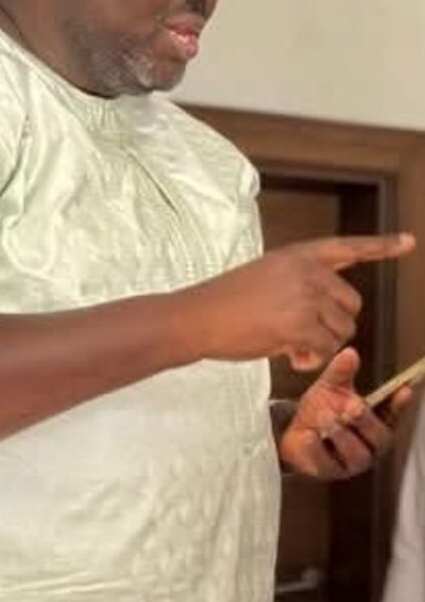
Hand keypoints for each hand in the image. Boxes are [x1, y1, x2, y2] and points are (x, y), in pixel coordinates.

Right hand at [187, 232, 413, 371]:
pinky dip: (311, 359)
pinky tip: (289, 355)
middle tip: (302, 335)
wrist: (198, 316)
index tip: (410, 242)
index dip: (382, 246)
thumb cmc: (227, 303)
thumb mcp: (268, 278)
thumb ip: (302, 287)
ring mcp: (305, 295)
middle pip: (352, 304)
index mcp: (299, 255)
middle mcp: (307, 270)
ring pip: (342, 330)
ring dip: (321, 345)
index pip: (348, 247)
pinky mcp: (300, 322)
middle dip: (334, 325)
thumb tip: (328, 319)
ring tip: (289, 344)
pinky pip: (327, 349)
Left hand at [277, 347, 411, 478]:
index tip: (404, 390)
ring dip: (340, 433)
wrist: (292, 432)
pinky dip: (317, 448)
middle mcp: (371, 446)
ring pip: (356, 452)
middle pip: (378, 436)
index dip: (399, 404)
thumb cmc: (320, 411)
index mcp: (376, 423)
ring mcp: (352, 462)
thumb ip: (341, 372)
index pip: (393, 414)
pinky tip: (309, 435)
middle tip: (353, 407)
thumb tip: (350, 353)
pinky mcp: (330, 472)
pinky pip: (327, 463)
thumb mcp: (330, 388)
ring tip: (326, 418)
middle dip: (365, 420)